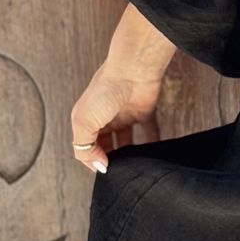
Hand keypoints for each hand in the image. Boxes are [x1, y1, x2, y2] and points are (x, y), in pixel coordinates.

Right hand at [70, 25, 168, 173]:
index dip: (92, 161)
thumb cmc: (105, 90)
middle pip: (105, 145)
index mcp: (86, 120)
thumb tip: (98, 165)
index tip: (105, 171)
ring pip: (126, 141)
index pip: (85, 147)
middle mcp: (104, 119)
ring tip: (135, 166)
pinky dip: (152, 142)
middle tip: (120, 172)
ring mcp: (124, 115)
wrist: (133, 69)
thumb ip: (84, 146)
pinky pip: (149, 131)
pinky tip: (154, 153)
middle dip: (110, 159)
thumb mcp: (84, 121)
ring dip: (130, 154)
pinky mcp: (144, 112)